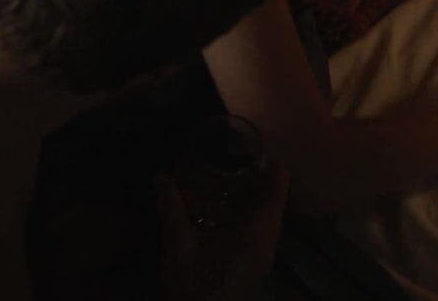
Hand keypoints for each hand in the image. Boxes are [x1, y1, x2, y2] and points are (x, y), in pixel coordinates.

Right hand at [158, 160, 288, 299]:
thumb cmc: (191, 283)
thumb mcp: (178, 244)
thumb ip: (171, 208)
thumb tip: (161, 176)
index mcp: (256, 237)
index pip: (275, 199)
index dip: (276, 174)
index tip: (268, 154)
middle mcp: (267, 246)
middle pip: (274, 208)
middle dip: (264, 184)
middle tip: (246, 163)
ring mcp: (263, 259)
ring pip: (269, 222)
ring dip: (258, 201)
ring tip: (238, 181)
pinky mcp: (255, 267)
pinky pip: (262, 233)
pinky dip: (252, 217)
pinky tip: (231, 211)